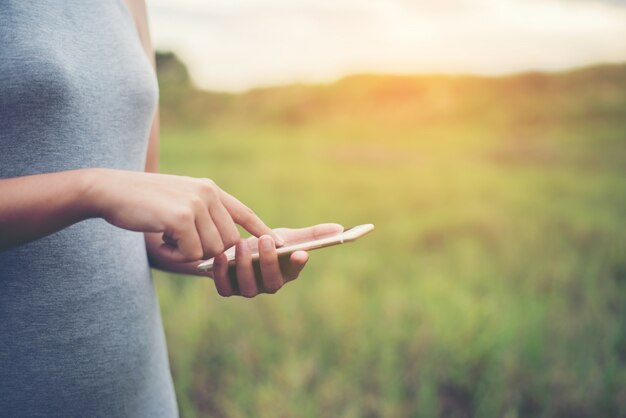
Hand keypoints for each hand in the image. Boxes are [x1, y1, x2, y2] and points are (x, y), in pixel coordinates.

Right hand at [85, 168, 282, 262]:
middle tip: (179, 242)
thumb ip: (202, 216)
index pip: (244, 212)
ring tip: (167, 237)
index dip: (262, 230)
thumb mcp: (179, 201)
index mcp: (209, 189)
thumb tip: (224, 245)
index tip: (280, 243)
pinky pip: (193, 252)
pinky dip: (177, 254)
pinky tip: (160, 239)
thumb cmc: (143, 202)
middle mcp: (207, 193)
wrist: (111, 190)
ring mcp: (196, 203)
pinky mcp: (182, 216)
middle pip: (229, 241)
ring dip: (189, 252)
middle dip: (208, 251)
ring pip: (213, 248)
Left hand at [211, 223, 343, 297]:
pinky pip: (225, 288)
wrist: (233, 249)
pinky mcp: (227, 288)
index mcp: (286, 272)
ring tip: (242, 244)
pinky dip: (221, 274)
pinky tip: (220, 256)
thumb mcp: (287, 236)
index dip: (297, 264)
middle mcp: (268, 285)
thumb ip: (311, 234)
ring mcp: (248, 289)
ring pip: (248, 287)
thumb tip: (340, 228)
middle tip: (265, 240)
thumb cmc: (264, 243)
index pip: (295, 270)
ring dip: (245, 266)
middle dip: (269, 262)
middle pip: (272, 282)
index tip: (299, 252)